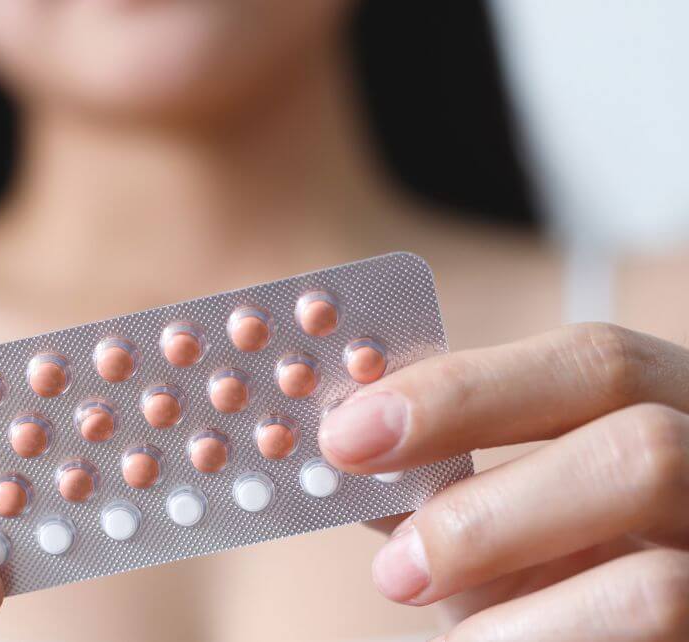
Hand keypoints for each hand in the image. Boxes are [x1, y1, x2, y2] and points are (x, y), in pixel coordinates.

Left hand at [319, 323, 688, 640]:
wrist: (614, 636)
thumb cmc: (567, 577)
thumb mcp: (510, 516)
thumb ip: (439, 480)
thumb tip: (335, 462)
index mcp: (674, 412)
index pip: (596, 364)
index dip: (462, 391)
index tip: (347, 434)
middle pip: (641, 455)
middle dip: (488, 511)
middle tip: (390, 571)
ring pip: (656, 583)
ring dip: (515, 615)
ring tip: (433, 631)